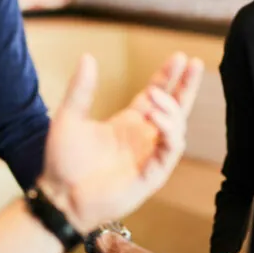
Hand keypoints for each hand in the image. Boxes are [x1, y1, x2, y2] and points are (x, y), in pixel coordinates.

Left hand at [39, 52, 202, 233]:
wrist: (59, 195)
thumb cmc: (63, 160)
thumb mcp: (70, 117)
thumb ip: (81, 89)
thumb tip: (87, 57)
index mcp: (128, 124)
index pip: (156, 96)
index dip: (167, 77)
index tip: (177, 57)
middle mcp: (143, 138)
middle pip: (175, 109)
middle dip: (186, 87)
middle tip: (194, 63)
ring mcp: (149, 157)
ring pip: (176, 129)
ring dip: (170, 110)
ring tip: (155, 97)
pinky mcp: (151, 176)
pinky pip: (169, 151)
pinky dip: (168, 132)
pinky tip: (156, 118)